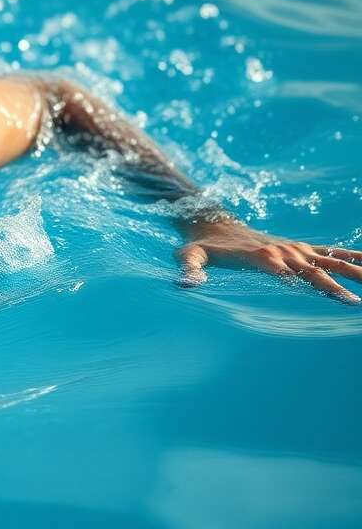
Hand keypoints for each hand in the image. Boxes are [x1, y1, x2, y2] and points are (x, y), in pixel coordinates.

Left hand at [175, 220, 361, 303]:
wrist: (214, 225)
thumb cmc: (200, 246)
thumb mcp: (189, 256)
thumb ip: (189, 270)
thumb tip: (184, 284)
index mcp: (260, 257)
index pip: (283, 272)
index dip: (298, 281)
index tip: (316, 292)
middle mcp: (283, 252)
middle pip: (314, 270)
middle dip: (334, 285)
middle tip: (353, 303)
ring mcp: (295, 249)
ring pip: (332, 260)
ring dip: (355, 271)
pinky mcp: (302, 248)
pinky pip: (334, 251)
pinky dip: (355, 255)